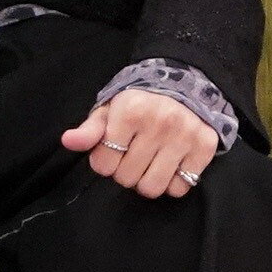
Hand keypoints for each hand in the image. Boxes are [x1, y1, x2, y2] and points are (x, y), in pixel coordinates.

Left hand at [62, 87, 218, 199]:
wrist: (186, 83)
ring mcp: (184, 135)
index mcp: (130, 111)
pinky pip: (180, 187)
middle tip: (133, 155)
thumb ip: (89, 129)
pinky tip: (170, 164)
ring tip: (149, 163)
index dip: (104, 161)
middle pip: (127, 178)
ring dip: (147, 180)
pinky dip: (172, 182)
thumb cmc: (140, 102)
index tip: (112, 149)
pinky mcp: (204, 147)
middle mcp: (159, 122)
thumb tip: (68, 141)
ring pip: (152, 188)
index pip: (103, 164)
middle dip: (125, 171)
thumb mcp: (110, 109)